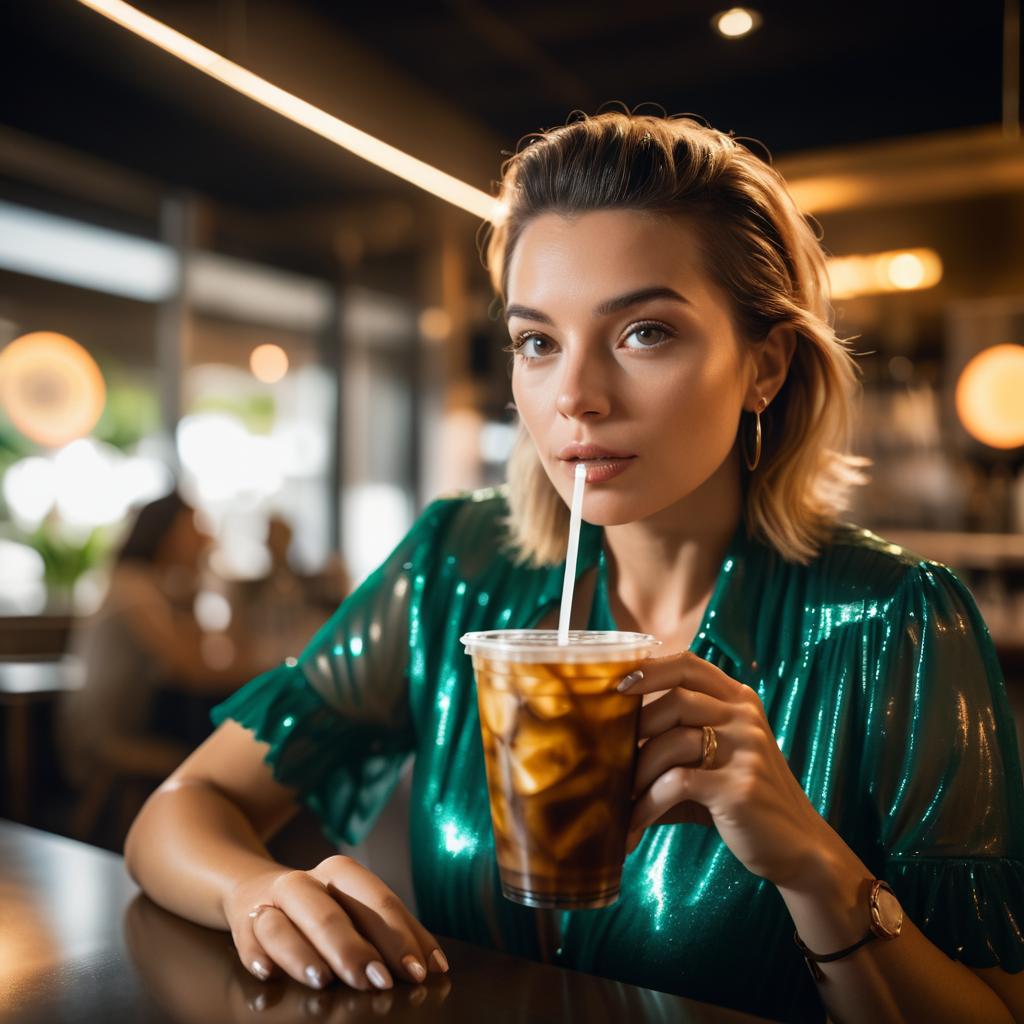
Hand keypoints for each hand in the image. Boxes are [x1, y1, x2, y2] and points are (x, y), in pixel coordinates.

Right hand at [124, 893, 451, 1022]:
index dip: (399, 936)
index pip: (375, 900)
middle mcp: (305, 882)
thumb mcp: (355, 909)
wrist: (256, 889)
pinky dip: (257, 954)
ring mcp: (270, 902)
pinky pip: (246, 938)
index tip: (419, 971)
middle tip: (380, 983)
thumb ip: (389, 934)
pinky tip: (268, 972)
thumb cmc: (323, 906)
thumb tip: (433, 965)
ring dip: (303, 953)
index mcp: (340, 872)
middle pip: (330, 912)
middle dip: (356, 949)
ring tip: (324, 980)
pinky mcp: (243, 924)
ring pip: (283, 923)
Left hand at [622, 651, 832, 888]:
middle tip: (614, 759)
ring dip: (637, 773)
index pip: (689, 665)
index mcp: (739, 701)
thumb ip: (674, 746)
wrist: (800, 848)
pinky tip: (633, 825)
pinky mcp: (738, 787)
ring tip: (621, 798)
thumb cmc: (743, 802)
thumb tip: (608, 746)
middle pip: (675, 701)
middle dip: (637, 730)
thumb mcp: (715, 762)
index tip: (617, 684)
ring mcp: (745, 750)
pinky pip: (676, 784)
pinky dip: (646, 805)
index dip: (650, 669)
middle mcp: (744, 718)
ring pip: (672, 742)